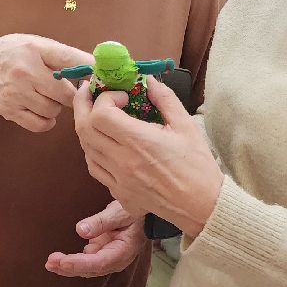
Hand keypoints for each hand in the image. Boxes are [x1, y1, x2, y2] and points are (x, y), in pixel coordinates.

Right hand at [0, 34, 89, 131]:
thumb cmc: (14, 53)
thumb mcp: (37, 44)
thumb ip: (64, 55)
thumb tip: (96, 69)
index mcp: (35, 49)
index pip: (70, 60)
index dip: (90, 71)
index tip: (101, 78)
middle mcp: (24, 71)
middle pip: (65, 93)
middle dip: (71, 94)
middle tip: (68, 90)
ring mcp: (15, 93)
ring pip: (54, 110)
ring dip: (56, 107)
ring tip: (47, 96)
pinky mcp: (9, 110)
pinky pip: (40, 124)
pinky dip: (46, 121)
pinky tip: (41, 109)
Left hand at [45, 200, 147, 278]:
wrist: (144, 216)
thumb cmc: (136, 213)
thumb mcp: (120, 212)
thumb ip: (101, 222)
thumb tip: (80, 230)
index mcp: (123, 252)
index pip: (99, 262)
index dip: (80, 264)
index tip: (63, 262)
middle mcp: (115, 259)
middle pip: (91, 269)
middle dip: (70, 267)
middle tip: (50, 262)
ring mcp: (108, 257)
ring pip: (86, 267)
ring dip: (68, 266)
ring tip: (50, 262)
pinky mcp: (101, 253)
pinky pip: (85, 260)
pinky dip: (72, 261)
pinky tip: (58, 260)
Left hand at [73, 76, 224, 237]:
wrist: (204, 206)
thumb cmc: (197, 165)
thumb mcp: (186, 125)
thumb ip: (164, 98)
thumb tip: (147, 80)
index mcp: (139, 142)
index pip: (100, 114)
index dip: (104, 98)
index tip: (121, 95)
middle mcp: (122, 162)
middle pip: (84, 129)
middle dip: (83, 105)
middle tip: (90, 93)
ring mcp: (118, 181)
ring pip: (85, 149)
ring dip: (87, 128)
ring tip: (96, 115)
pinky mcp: (120, 195)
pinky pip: (95, 168)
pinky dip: (93, 151)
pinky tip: (104, 143)